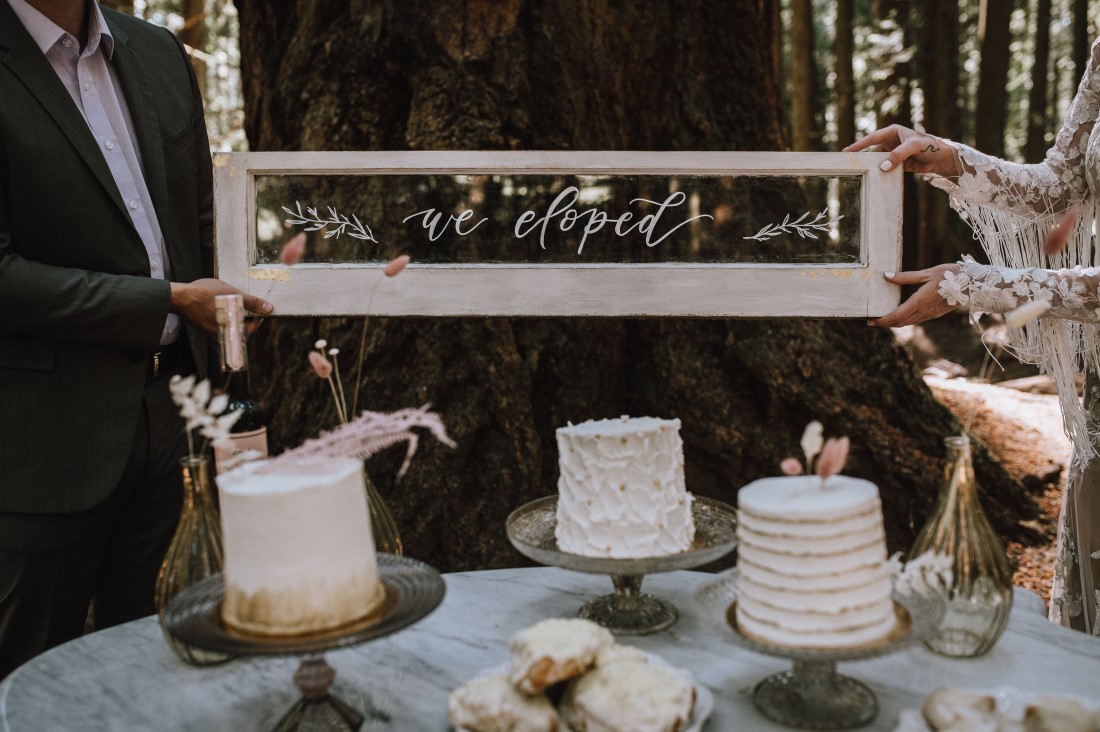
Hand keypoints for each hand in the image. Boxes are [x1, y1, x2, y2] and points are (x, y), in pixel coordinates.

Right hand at [169, 278, 272, 336]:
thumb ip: (251, 302)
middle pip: (242, 328)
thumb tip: (268, 308)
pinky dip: (226, 316)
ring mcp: (215, 332)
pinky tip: (224, 306)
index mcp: (231, 328)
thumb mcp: (232, 294)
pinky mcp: (208, 329)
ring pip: (232, 326)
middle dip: (247, 316)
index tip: (260, 308)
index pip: (252, 328)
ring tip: (234, 302)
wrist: (181, 297)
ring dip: (236, 316)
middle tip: (248, 304)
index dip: (258, 318)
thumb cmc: (204, 294)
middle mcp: (223, 334)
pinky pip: (222, 324)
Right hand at [843, 124, 959, 176]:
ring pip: (878, 161)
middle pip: (873, 151)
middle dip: (863, 158)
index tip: (846, 152)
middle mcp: (891, 142)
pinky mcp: (898, 164)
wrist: (943, 158)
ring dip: (872, 168)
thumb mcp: (914, 146)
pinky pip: (886, 169)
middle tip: (850, 166)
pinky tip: (875, 179)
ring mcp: (894, 154)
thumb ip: (898, 155)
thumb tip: (882, 167)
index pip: (872, 139)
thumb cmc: (930, 146)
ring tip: (861, 175)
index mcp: (893, 132)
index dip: (858, 145)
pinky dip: (881, 174)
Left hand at [868, 264, 959, 327]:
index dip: (882, 320)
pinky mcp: (935, 314)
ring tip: (882, 318)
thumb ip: (905, 277)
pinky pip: (916, 320)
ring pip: (908, 323)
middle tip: (871, 321)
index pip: (896, 316)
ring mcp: (930, 314)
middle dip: (884, 323)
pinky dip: (904, 320)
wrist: (974, 284)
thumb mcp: (927, 273)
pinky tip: (899, 314)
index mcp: (920, 301)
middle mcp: (924, 311)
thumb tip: (886, 276)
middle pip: (900, 322)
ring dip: (894, 322)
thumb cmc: (951, 274)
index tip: (870, 320)